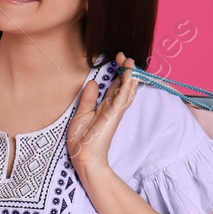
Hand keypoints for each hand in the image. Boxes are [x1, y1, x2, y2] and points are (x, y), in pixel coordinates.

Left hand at [66, 51, 138, 179]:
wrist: (83, 157)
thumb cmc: (82, 140)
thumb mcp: (81, 114)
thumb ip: (88, 99)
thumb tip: (92, 83)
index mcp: (105, 107)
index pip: (116, 86)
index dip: (118, 73)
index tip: (117, 60)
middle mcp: (113, 107)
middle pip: (125, 85)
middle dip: (126, 70)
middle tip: (124, 56)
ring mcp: (115, 111)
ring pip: (128, 89)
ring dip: (130, 74)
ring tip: (130, 61)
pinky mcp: (114, 115)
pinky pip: (123, 97)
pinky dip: (128, 85)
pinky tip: (130, 74)